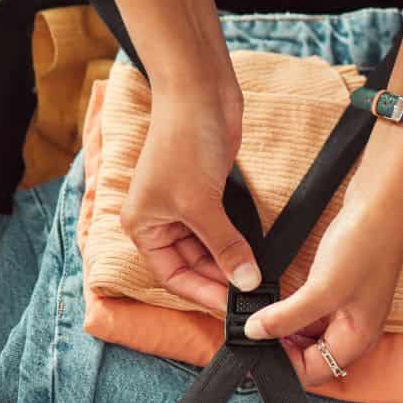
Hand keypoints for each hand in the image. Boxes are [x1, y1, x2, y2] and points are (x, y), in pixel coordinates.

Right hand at [120, 84, 258, 310]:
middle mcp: (161, 221)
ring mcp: (187, 208)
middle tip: (253, 298)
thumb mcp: (201, 205)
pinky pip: (226, 232)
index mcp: (143, 227)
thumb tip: (246, 282)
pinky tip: (258, 257)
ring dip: (234, 264)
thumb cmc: (183, 142)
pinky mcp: (211, 196)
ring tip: (259, 282)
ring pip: (212, 251)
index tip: (232, 309)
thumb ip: (225, 247)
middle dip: (222, 280)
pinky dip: (240, 245)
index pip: (173, 277)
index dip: (202, 294)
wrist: (200, 94)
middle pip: (194, 266)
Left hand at [241, 188, 402, 385]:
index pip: (313, 372)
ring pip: (309, 333)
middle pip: (311, 356)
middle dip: (282, 345)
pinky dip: (293, 308)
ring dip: (285, 326)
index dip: (283, 364)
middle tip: (255, 326)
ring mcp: (349, 309)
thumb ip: (287, 318)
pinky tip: (279, 295)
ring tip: (263, 310)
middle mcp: (354, 330)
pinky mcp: (342, 289)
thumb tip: (255, 334)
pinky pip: (312, 311)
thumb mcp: (322, 289)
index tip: (256, 344)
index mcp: (357, 339)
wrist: (383, 201)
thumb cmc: (365, 245)